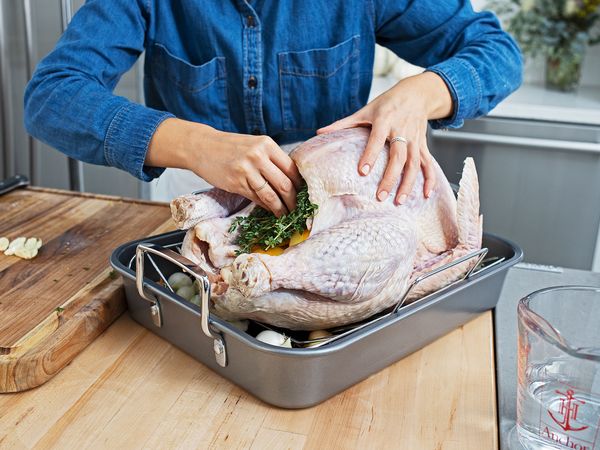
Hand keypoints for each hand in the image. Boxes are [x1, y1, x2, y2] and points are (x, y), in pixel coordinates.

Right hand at [146, 119, 301, 216]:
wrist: (201, 146)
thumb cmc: (230, 147)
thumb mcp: (254, 145)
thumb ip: (271, 160)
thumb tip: (291, 182)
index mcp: (267, 144)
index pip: (292, 168)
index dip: (300, 185)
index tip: (305, 195)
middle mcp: (258, 156)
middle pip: (285, 184)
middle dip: (294, 200)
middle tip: (299, 210)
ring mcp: (247, 170)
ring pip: (271, 194)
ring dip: (281, 208)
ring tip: (286, 215)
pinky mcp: (236, 182)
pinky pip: (256, 198)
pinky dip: (265, 206)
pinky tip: (271, 211)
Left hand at [317, 71, 452, 204]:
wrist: (416, 94)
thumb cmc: (387, 103)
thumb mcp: (365, 110)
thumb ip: (343, 123)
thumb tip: (319, 132)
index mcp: (385, 120)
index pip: (377, 139)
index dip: (371, 155)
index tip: (363, 172)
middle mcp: (402, 130)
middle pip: (398, 156)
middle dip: (390, 177)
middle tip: (380, 196)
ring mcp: (414, 139)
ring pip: (414, 163)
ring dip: (408, 183)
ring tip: (399, 201)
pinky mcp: (423, 144)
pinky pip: (428, 163)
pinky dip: (429, 179)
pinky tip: (426, 194)